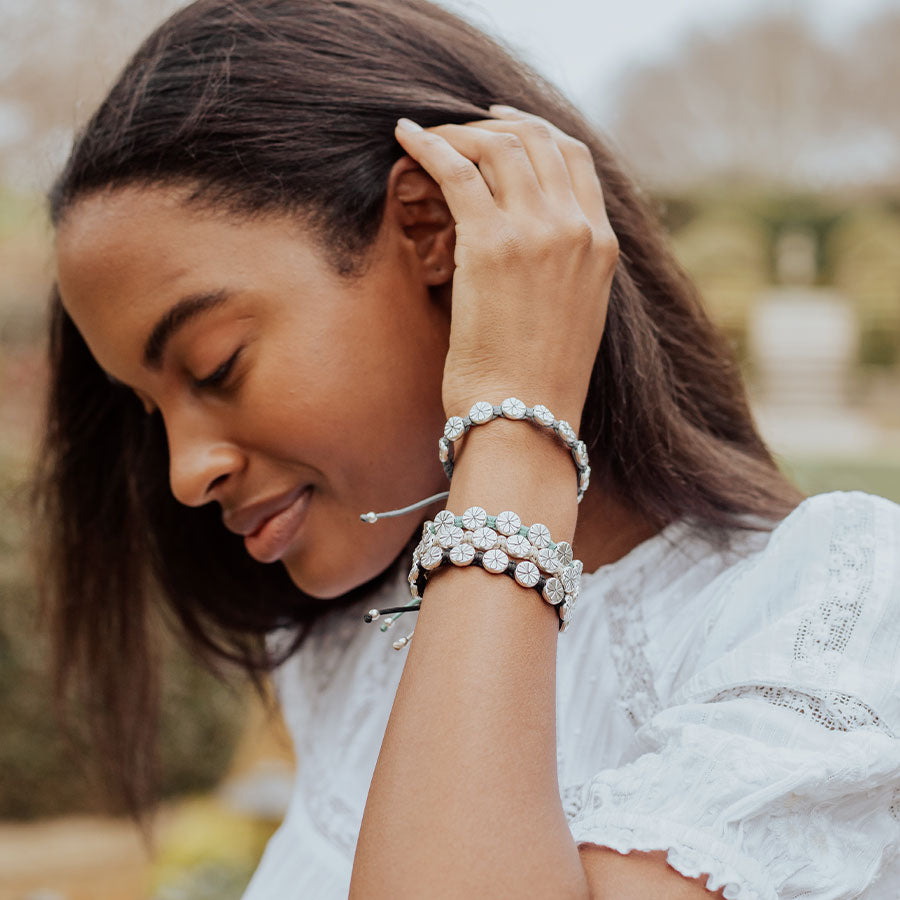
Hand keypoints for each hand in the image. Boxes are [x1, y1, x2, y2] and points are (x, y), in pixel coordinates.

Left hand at [394, 106, 618, 429]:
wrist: (526, 418)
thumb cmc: (537, 381)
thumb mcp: (571, 314)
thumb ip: (561, 267)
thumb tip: (526, 242)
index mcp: (601, 245)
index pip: (575, 158)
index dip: (536, 131)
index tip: (504, 126)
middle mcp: (577, 228)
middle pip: (538, 139)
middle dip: (494, 124)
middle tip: (459, 128)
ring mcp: (539, 232)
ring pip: (498, 146)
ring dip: (457, 133)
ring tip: (426, 138)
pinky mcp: (492, 244)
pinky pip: (456, 169)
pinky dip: (429, 144)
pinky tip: (405, 137)